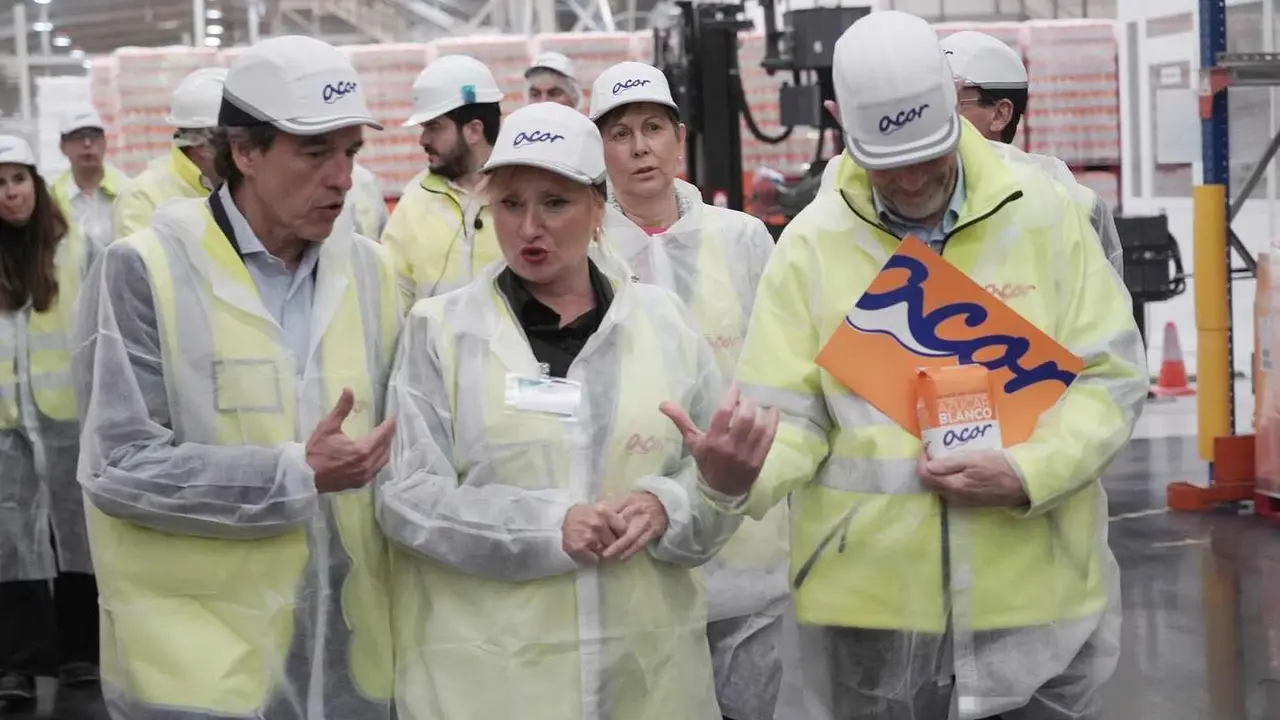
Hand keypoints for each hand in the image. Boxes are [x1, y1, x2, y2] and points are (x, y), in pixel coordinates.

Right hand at [306, 388, 396, 493]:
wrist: (304, 477)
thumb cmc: (315, 451)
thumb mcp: (328, 426)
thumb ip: (342, 408)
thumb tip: (349, 389)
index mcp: (362, 449)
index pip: (382, 434)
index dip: (389, 425)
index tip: (394, 417)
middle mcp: (367, 464)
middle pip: (385, 447)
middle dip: (389, 435)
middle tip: (390, 425)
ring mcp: (365, 476)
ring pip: (383, 460)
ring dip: (386, 448)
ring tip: (386, 438)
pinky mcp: (360, 483)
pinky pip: (377, 470)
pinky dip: (380, 460)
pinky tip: (377, 454)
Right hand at [562, 503, 627, 564]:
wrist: (557, 520)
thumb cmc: (580, 514)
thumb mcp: (597, 507)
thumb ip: (612, 514)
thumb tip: (630, 523)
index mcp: (603, 512)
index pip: (623, 528)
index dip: (621, 533)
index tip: (618, 535)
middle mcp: (598, 523)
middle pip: (615, 541)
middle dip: (611, 543)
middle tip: (604, 541)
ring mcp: (589, 536)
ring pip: (605, 551)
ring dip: (602, 551)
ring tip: (594, 545)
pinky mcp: (580, 548)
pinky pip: (594, 559)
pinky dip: (592, 558)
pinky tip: (587, 551)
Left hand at [600, 492, 668, 561]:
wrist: (664, 505)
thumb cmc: (640, 503)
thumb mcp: (625, 499)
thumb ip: (611, 505)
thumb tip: (593, 513)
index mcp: (626, 500)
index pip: (610, 512)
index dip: (600, 524)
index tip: (590, 533)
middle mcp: (635, 510)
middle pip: (618, 526)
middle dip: (606, 539)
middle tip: (595, 548)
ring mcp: (644, 521)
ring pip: (628, 538)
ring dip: (616, 548)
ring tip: (605, 556)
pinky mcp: (652, 531)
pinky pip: (639, 544)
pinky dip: (629, 552)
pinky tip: (620, 557)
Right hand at [660, 385, 778, 496]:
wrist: (722, 489)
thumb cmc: (707, 461)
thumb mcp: (693, 442)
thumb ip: (681, 421)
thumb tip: (663, 403)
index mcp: (713, 441)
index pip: (724, 413)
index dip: (732, 396)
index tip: (735, 388)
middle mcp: (730, 447)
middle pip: (745, 417)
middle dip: (747, 403)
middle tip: (745, 400)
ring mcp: (746, 454)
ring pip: (759, 425)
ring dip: (759, 411)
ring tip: (755, 407)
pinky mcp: (759, 460)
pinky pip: (769, 436)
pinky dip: (773, 420)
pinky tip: (772, 411)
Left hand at [917, 450, 1029, 506]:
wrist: (1024, 484)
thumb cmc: (999, 467)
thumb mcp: (974, 459)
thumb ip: (949, 464)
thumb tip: (928, 465)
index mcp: (953, 486)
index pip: (926, 476)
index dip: (921, 461)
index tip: (926, 447)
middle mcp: (955, 497)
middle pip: (931, 484)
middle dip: (927, 468)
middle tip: (932, 452)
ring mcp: (964, 501)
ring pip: (942, 488)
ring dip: (938, 475)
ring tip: (943, 458)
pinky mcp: (973, 502)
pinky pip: (953, 491)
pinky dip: (948, 480)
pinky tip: (956, 470)